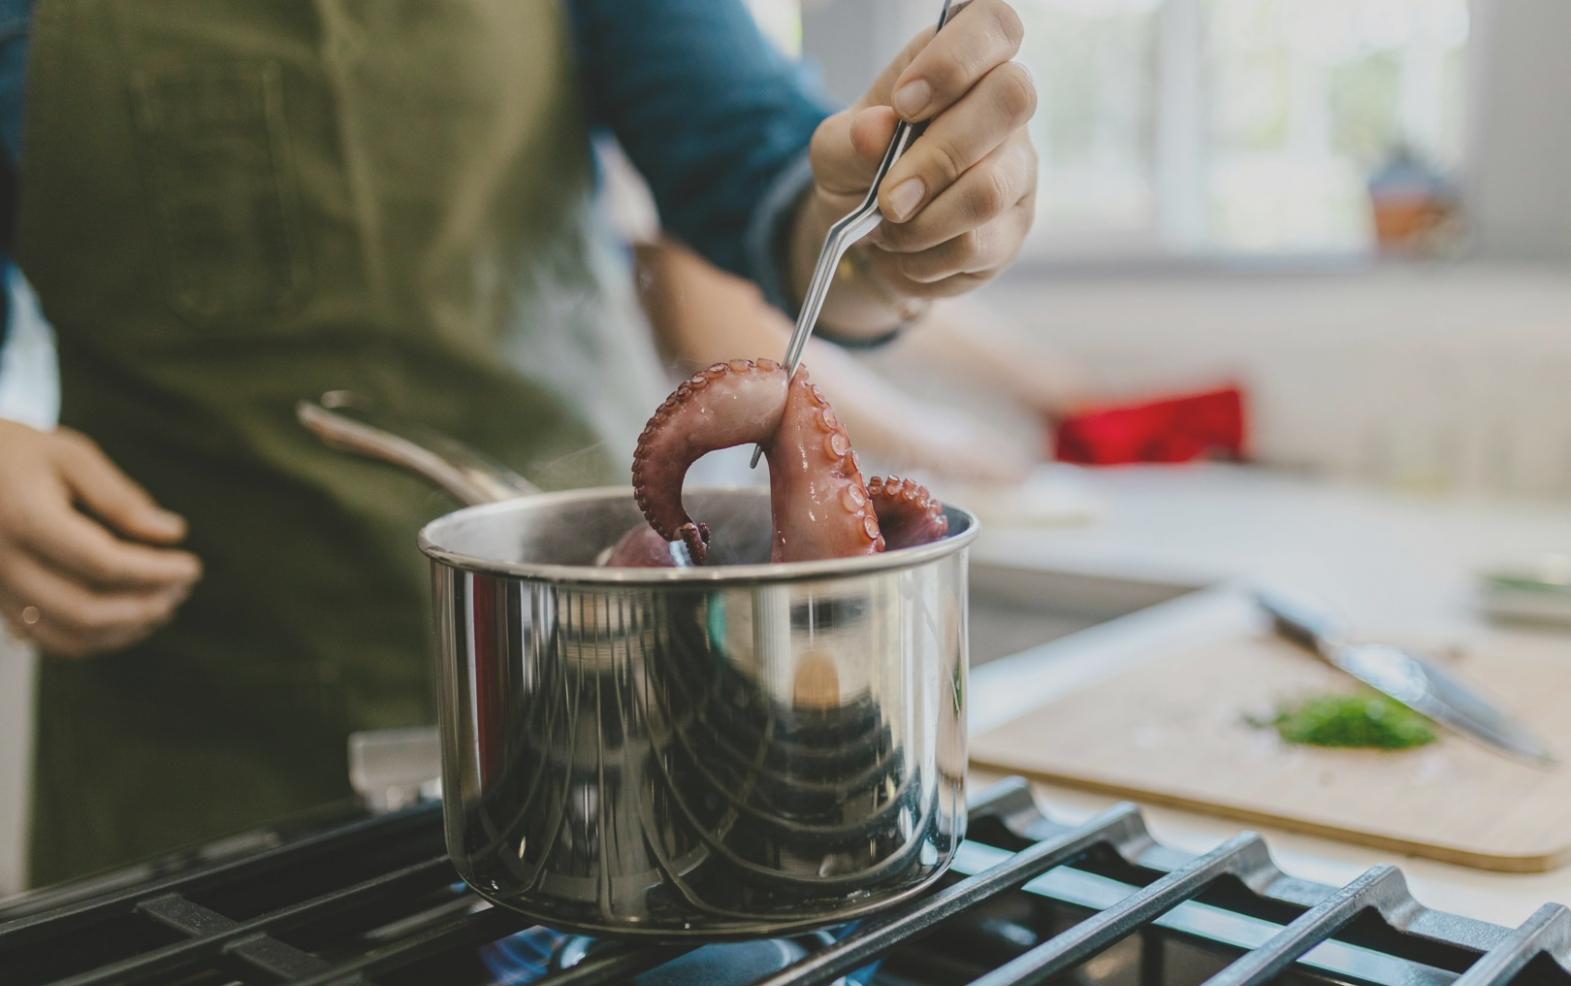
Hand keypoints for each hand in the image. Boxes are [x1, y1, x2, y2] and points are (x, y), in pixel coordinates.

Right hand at [0, 421, 201, 656]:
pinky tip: (126, 619)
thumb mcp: (70, 456)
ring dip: (123, 631)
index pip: (103, 563)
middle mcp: (3, 562)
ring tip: (162, 606)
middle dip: (144, 606)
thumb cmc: (14, 451)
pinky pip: (45, 638)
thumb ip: (121, 498)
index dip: (155, 571)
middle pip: (84, 609)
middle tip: (181, 589)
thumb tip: (172, 533)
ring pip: (65, 636)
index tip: (192, 567)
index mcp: (25, 518)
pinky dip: (93, 639)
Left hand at [798, 0, 1036, 333]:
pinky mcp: (1014, 227)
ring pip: (990, 188)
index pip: (994, 24)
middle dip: (938, 155)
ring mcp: (1018, 168)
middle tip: (889, 196)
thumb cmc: (861, 168)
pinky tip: (907, 251)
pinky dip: (926, 257)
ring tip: (889, 229)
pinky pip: (977, 245)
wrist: (869, 235)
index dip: (955, 59)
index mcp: (963, 63)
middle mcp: (1003, 107)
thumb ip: (851, 139)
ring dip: (924, 221)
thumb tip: (876, 130)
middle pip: (1012, 99)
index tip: (904, 102)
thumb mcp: (835, 149)